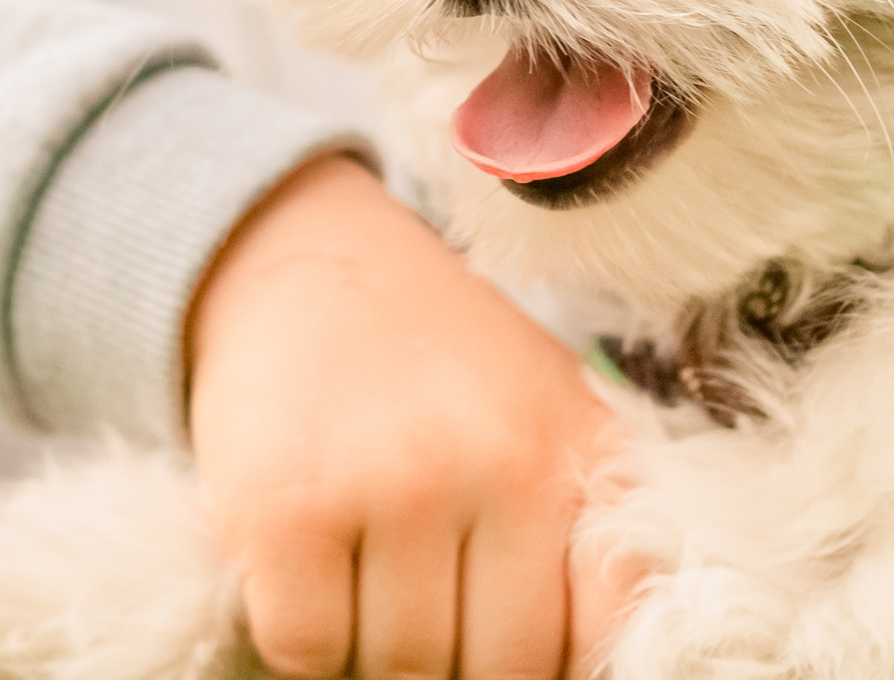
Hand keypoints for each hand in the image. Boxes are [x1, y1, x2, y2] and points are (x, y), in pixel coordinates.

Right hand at [187, 155, 631, 678]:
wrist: (306, 254)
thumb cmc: (432, 357)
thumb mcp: (543, 412)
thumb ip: (581, 529)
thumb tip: (576, 671)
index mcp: (577, 446)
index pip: (603, 634)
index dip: (554, 667)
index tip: (516, 649)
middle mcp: (499, 463)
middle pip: (497, 668)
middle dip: (459, 658)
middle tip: (426, 597)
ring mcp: (395, 485)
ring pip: (400, 666)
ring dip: (374, 643)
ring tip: (364, 563)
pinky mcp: (291, 507)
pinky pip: (307, 649)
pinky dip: (303, 635)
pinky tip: (308, 564)